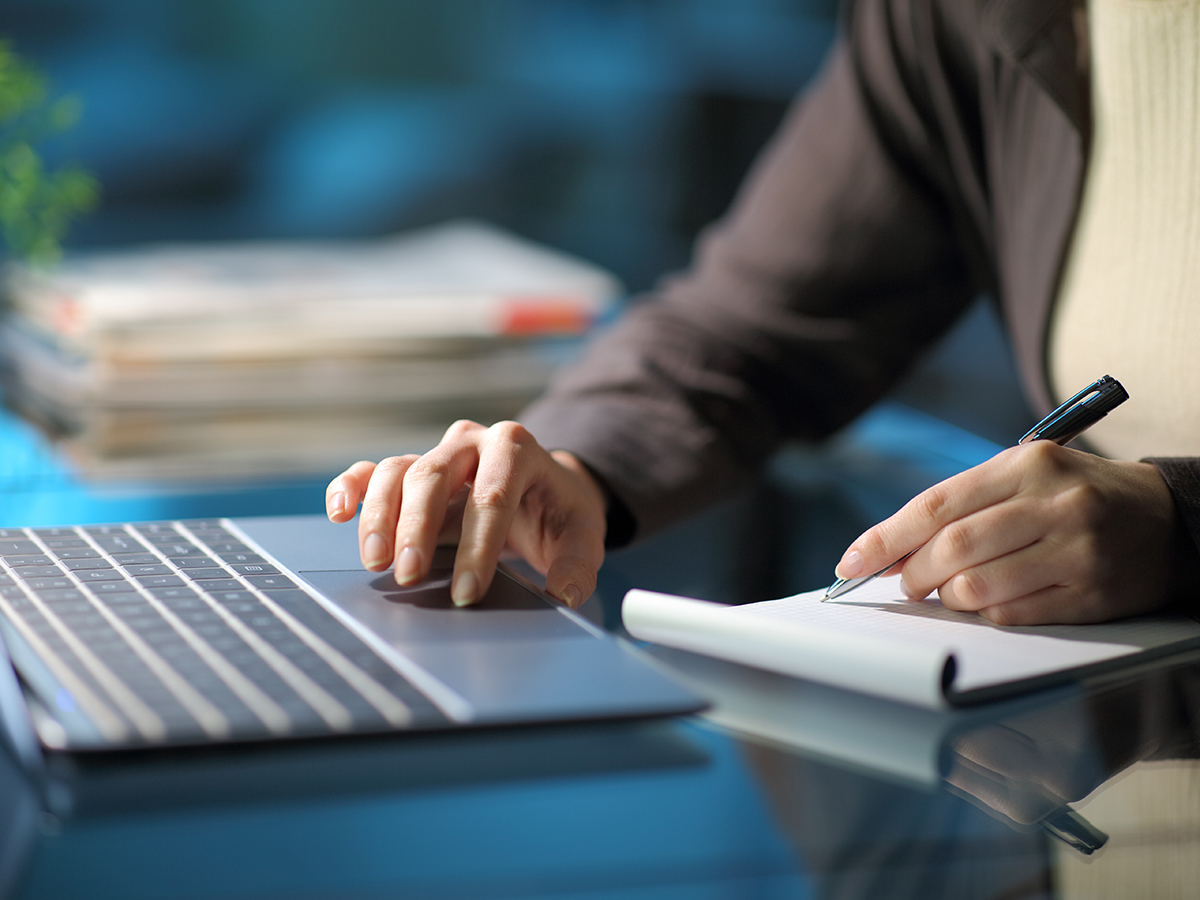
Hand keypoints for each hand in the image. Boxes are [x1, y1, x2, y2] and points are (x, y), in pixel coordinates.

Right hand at [325, 420, 607, 608]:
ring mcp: (439, 452)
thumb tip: (562, 596)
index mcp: (518, 449)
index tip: (468, 592)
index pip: (493, 496)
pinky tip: (338, 513)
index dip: (478, 546)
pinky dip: (351, 488)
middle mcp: (472, 441)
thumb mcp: (583, 535)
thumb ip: (577, 565)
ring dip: (381, 516)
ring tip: (376, 561)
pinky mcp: (412, 468)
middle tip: (409, 576)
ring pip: (398, 470)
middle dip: (417, 528)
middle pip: (434, 475)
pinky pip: (373, 471)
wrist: (546, 486)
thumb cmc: (560, 512)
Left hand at [833, 442, 1179, 624]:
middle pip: (953, 547)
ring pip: (977, 587)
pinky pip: (1013, 615)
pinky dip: (985, 614)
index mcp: (1027, 465)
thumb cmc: (1074, 496)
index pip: (936, 504)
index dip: (884, 537)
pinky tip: (987, 603)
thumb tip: (890, 551)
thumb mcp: (1021, 478)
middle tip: (907, 582)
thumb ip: (959, 506)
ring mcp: (1076, 551)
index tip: (850, 562)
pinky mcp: (1092, 594)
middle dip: (914, 572)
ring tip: (948, 593)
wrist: (1166, 518)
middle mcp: (1054, 505)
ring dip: (947, 598)